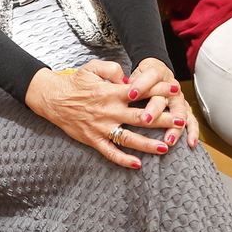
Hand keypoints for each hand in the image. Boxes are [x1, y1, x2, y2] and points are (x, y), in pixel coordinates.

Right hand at [24, 58, 184, 168]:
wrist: (53, 99)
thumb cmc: (75, 83)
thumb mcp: (93, 68)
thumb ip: (113, 69)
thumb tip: (128, 78)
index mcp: (110, 92)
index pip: (140, 91)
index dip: (158, 89)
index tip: (174, 89)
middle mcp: (108, 111)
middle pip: (140, 117)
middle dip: (162, 119)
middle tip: (179, 121)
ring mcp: (101, 127)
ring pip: (129, 139)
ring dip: (148, 144)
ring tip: (165, 147)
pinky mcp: (93, 140)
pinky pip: (111, 152)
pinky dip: (124, 160)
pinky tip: (138, 164)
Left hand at [123, 57, 197, 149]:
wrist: (157, 71)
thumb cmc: (143, 75)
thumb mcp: (134, 72)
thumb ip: (127, 80)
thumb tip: (121, 87)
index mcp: (156, 73)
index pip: (150, 77)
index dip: (141, 85)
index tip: (131, 94)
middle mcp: (170, 86)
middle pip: (163, 98)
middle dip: (154, 110)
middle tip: (145, 120)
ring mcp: (178, 99)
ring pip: (179, 112)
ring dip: (174, 127)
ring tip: (169, 140)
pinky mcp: (184, 109)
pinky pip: (191, 121)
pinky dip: (192, 132)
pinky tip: (190, 143)